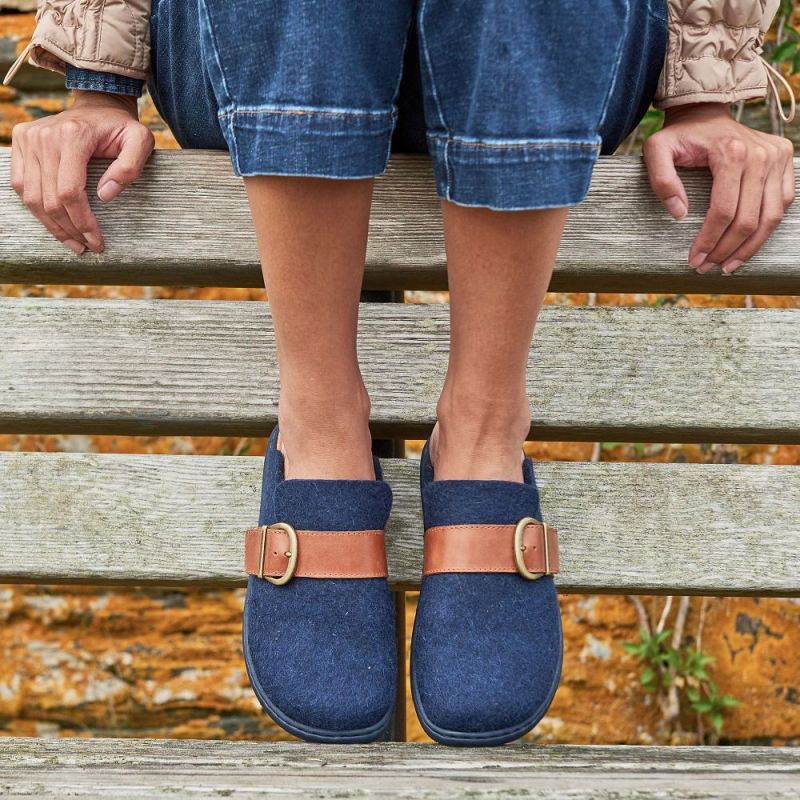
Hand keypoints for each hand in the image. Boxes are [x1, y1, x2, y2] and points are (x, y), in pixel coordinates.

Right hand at [10, 90, 154, 253]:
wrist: (98, 104)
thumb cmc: (121, 127)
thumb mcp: (141, 141)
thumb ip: (129, 168)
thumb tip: (105, 196)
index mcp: (73, 136)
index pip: (70, 192)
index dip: (82, 222)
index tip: (96, 241)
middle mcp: (44, 136)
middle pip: (49, 199)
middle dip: (69, 229)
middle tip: (87, 247)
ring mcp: (28, 138)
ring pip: (31, 196)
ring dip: (51, 225)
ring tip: (72, 242)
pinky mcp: (20, 142)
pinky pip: (20, 185)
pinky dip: (36, 209)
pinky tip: (55, 224)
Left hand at [643, 102, 794, 273]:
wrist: (705, 112)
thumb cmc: (679, 135)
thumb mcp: (656, 151)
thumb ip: (661, 181)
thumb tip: (680, 214)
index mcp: (731, 153)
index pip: (724, 211)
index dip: (710, 241)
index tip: (695, 260)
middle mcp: (761, 155)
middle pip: (749, 219)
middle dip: (726, 250)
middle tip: (707, 267)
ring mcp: (777, 157)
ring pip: (771, 217)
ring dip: (750, 247)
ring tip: (728, 265)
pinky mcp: (785, 161)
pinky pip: (782, 203)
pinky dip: (766, 228)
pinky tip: (747, 245)